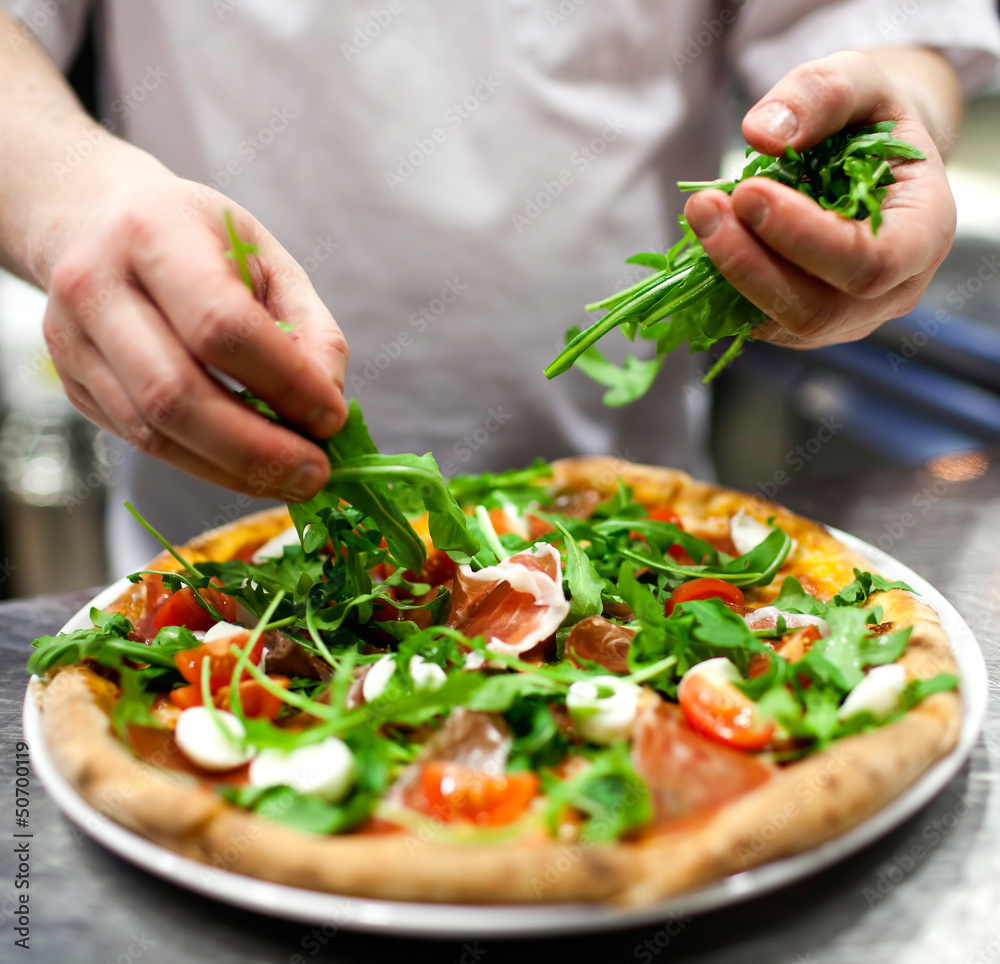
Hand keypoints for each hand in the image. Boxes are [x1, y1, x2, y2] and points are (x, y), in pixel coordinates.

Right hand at [41, 171, 347, 501]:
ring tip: (291, 479)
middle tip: (315, 474)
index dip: (284, 381)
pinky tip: (249, 467)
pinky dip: (207, 464)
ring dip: (234, 469)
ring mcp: (72, 341)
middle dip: (257, 449)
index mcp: (153, 234)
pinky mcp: (72, 385)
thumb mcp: (267, 260)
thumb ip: (311, 329)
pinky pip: (143, 442)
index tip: (332, 419)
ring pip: (154, 433)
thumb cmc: (199, 242)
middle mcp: (95, 287)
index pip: (220, 325)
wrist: (95, 221)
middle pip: (176, 394)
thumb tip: (327, 407)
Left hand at [683, 50, 956, 347]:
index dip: (805, 237)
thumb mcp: (859, 80)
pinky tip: (708, 238)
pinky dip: (722, 286)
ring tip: (701, 213)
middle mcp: (891, 292)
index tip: (748, 192)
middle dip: (751, 262)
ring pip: (780, 322)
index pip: (870, 263)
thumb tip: (763, 134)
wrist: (864, 161)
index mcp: (924, 234)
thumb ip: (821, 94)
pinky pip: (755, 323)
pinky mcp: (799, 326)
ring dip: (730, 273)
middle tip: (704, 206)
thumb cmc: (869, 121)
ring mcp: (844, 319)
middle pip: (816, 308)